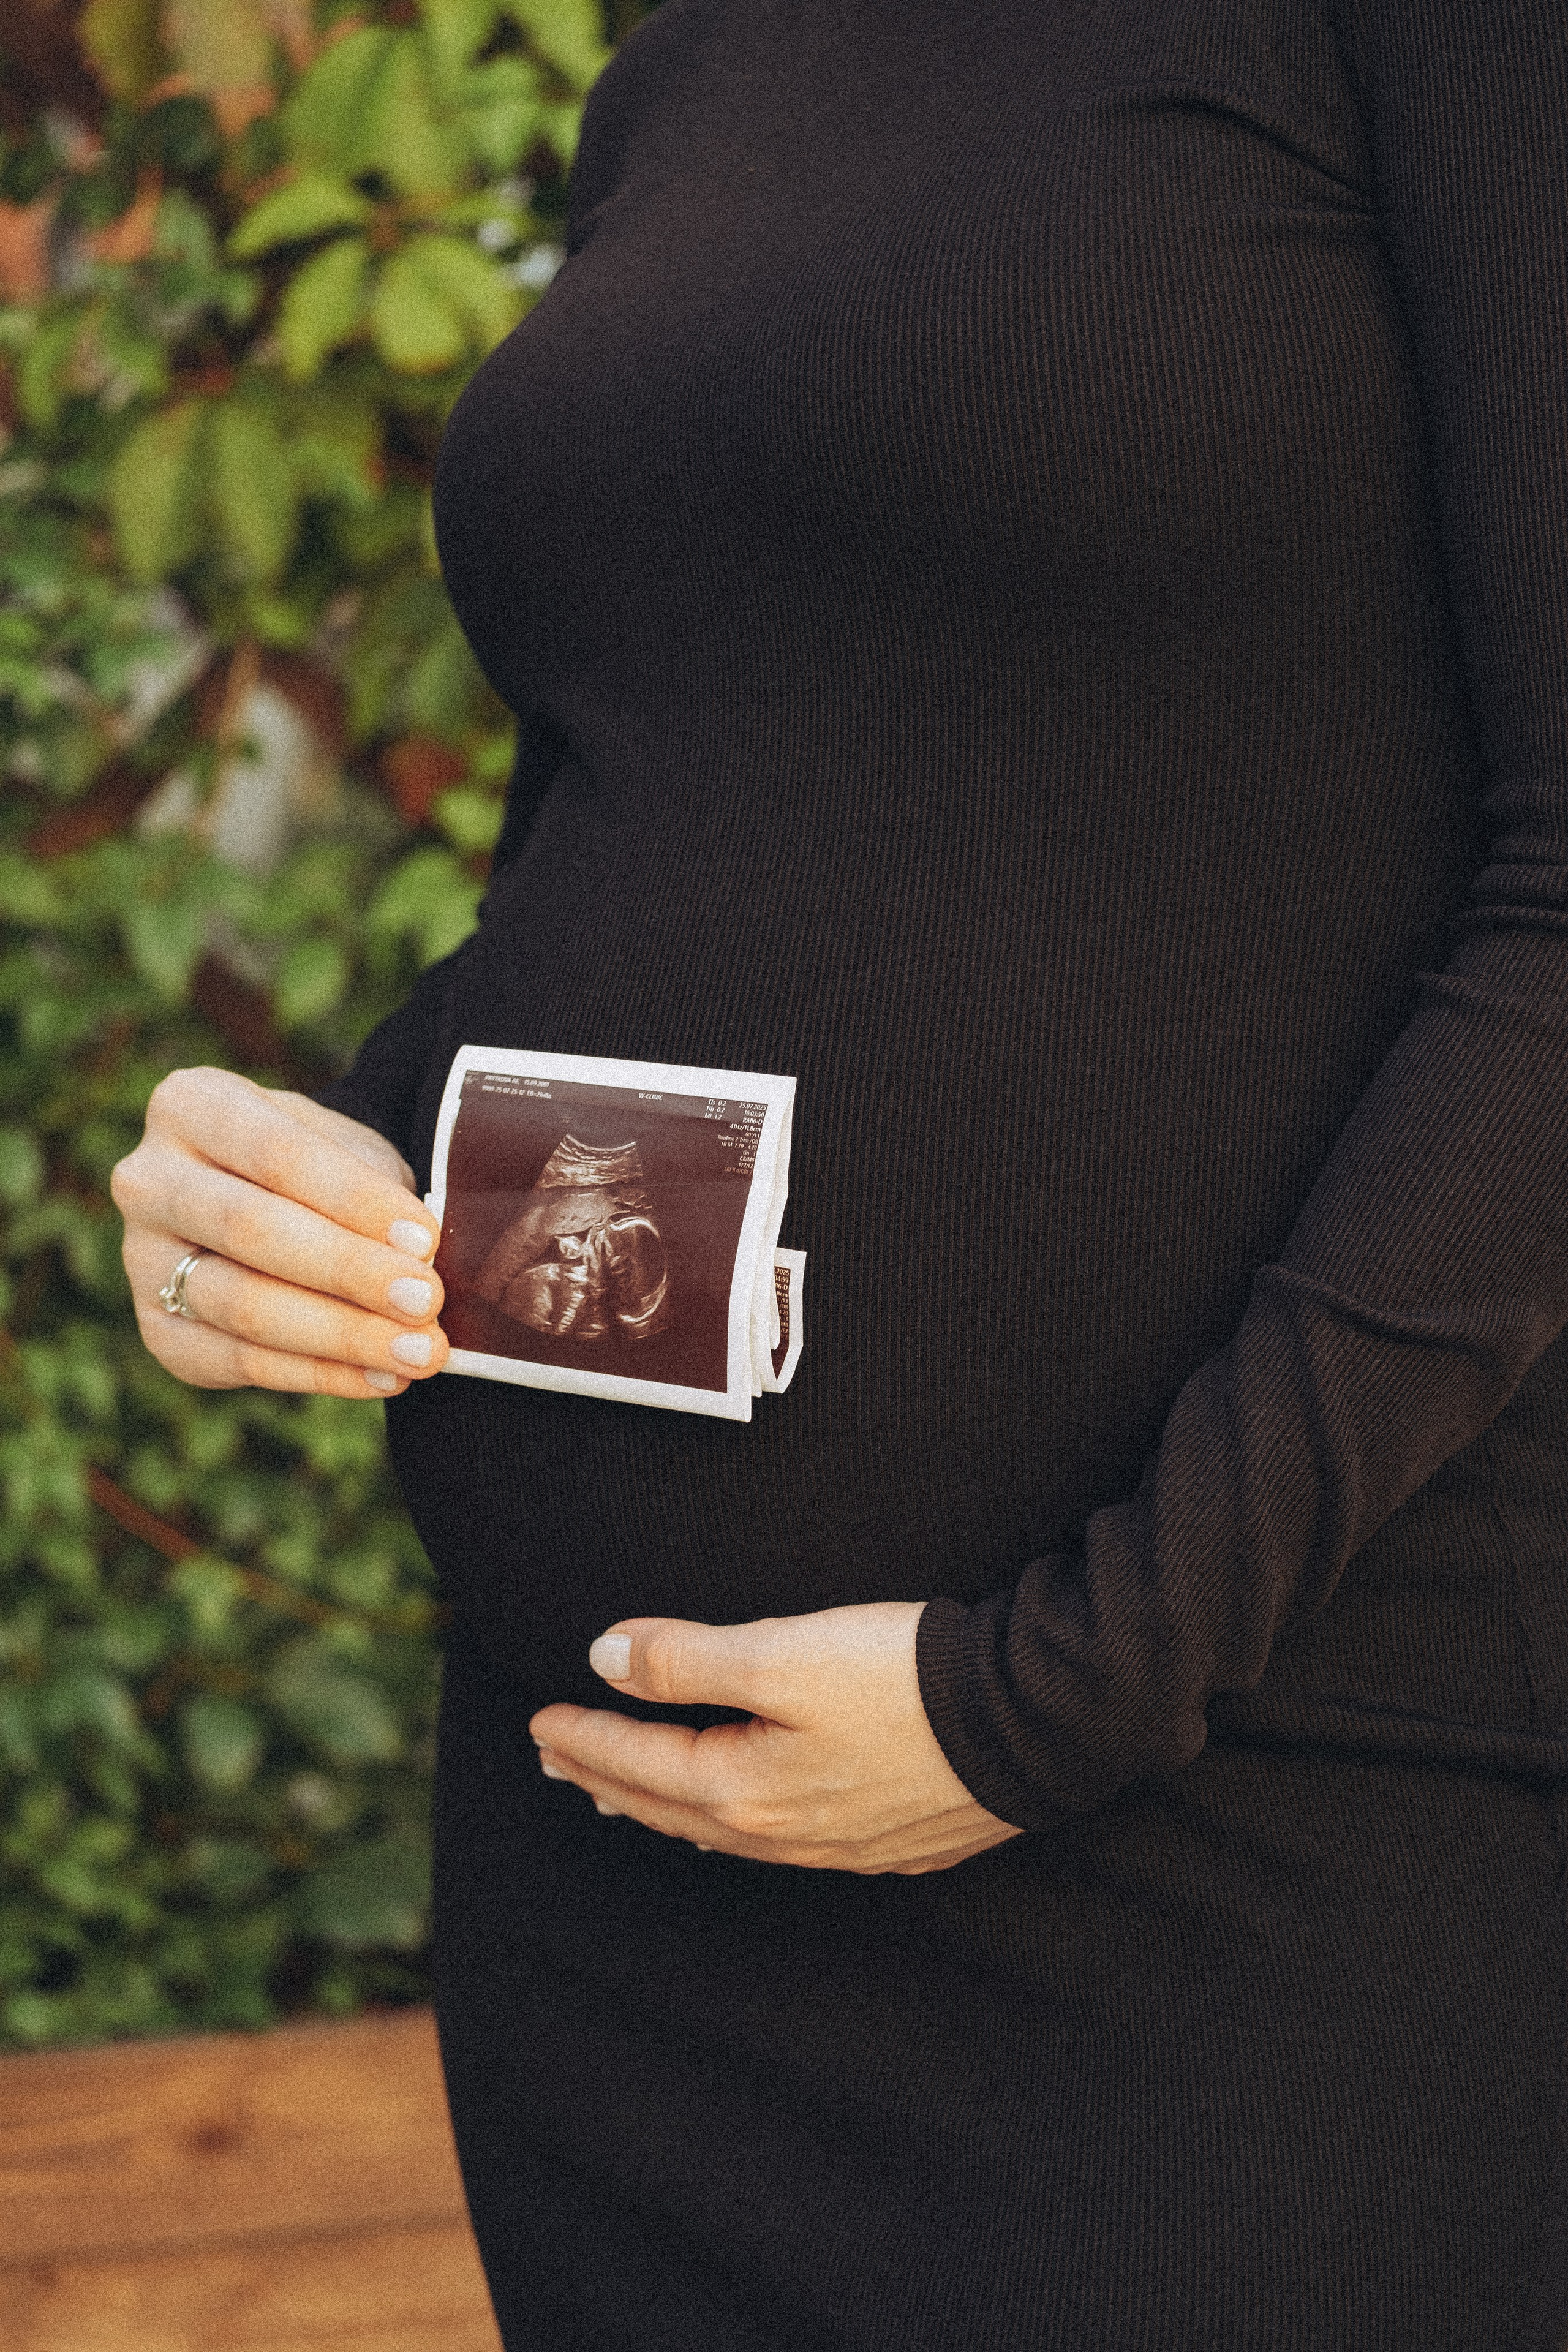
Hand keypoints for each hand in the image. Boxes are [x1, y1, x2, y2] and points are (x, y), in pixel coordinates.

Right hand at [111, 1066, 448, 1396]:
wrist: (270, 1203)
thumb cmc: (320, 1168)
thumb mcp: (347, 1149)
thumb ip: (373, 1191)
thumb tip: (419, 1259)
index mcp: (192, 1106)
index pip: (277, 1153)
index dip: (354, 1199)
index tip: (425, 1239)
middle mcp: (149, 1180)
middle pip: (250, 1229)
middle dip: (348, 1270)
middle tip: (426, 1301)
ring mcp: (142, 1260)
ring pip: (242, 1305)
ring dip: (341, 1335)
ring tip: (419, 1352)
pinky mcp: (158, 1331)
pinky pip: (239, 1362)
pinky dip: (320, 1374)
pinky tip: (381, 1377)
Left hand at [529, 1602, 1021, 1873]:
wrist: (1029, 1720)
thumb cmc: (905, 1681)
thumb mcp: (783, 1654)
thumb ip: (686, 1660)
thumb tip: (605, 1659)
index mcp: (746, 1789)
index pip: (640, 1764)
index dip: (586, 1736)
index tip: (541, 1719)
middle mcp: (783, 1832)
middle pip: (670, 1807)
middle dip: (607, 1778)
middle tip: (559, 1758)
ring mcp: (837, 1843)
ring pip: (721, 1831)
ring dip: (662, 1806)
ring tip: (623, 1791)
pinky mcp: (886, 1837)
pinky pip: (776, 1840)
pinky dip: (730, 1823)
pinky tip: (735, 1813)